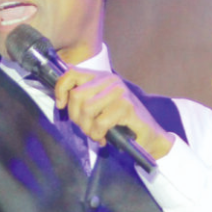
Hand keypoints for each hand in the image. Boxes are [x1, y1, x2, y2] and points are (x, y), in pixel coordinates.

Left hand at [53, 68, 174, 159]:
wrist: (150, 136)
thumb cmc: (122, 124)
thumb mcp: (99, 107)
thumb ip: (83, 100)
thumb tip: (61, 101)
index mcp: (102, 77)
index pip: (72, 73)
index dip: (61, 89)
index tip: (61, 105)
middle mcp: (111, 80)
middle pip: (76, 95)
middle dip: (76, 117)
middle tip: (86, 128)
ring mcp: (119, 92)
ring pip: (86, 109)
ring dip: (87, 128)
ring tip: (96, 134)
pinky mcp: (126, 106)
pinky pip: (99, 122)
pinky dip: (97, 134)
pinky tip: (103, 138)